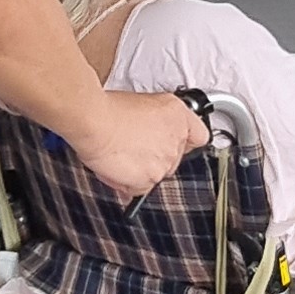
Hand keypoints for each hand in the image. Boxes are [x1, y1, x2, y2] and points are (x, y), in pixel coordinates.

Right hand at [69, 88, 203, 200]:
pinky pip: (142, 188)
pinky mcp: (152, 178)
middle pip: (173, 157)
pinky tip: (117, 167)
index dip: (186, 141)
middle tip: (133, 145)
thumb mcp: (140, 104)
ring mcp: (166, 160)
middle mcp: (176, 138)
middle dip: (154, 156)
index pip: (198, 135)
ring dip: (140, 169)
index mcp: (177, 114)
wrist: (96, 122)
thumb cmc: (109, 110)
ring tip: (120, 153)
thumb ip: (153, 120)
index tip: (178, 142)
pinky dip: (128, 182)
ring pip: (157, 173)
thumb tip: (148, 131)